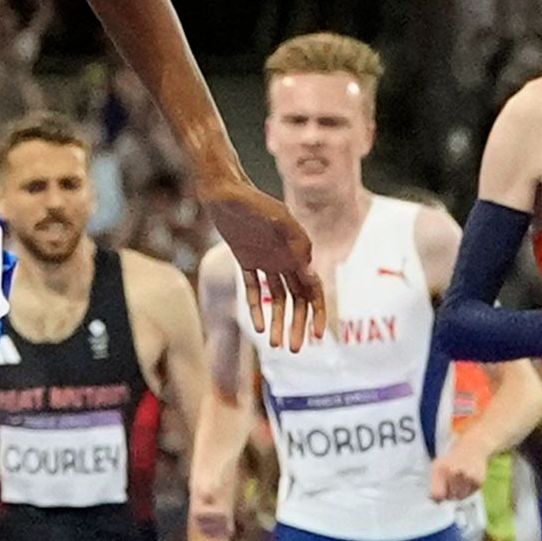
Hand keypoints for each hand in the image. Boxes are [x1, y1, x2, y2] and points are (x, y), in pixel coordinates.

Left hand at [204, 178, 324, 349]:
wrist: (224, 191)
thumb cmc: (252, 202)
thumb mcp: (277, 219)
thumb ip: (295, 242)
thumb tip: (311, 271)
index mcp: (298, 253)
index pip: (313, 290)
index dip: (317, 313)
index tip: (316, 336)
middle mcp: (286, 259)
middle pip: (297, 300)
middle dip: (298, 325)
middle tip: (293, 349)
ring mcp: (267, 261)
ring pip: (278, 299)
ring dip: (279, 322)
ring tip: (276, 344)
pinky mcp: (247, 260)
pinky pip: (254, 290)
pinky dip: (257, 308)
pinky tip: (259, 327)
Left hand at [428, 444, 491, 505]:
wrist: (473, 448)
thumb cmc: (452, 459)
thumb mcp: (438, 465)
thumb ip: (434, 483)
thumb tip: (435, 501)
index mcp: (442, 469)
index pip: (438, 494)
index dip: (438, 497)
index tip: (439, 495)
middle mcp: (455, 473)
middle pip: (449, 497)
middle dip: (449, 494)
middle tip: (451, 485)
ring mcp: (468, 477)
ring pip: (460, 497)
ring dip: (458, 494)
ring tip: (459, 483)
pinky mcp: (478, 481)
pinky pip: (470, 494)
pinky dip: (467, 491)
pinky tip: (467, 480)